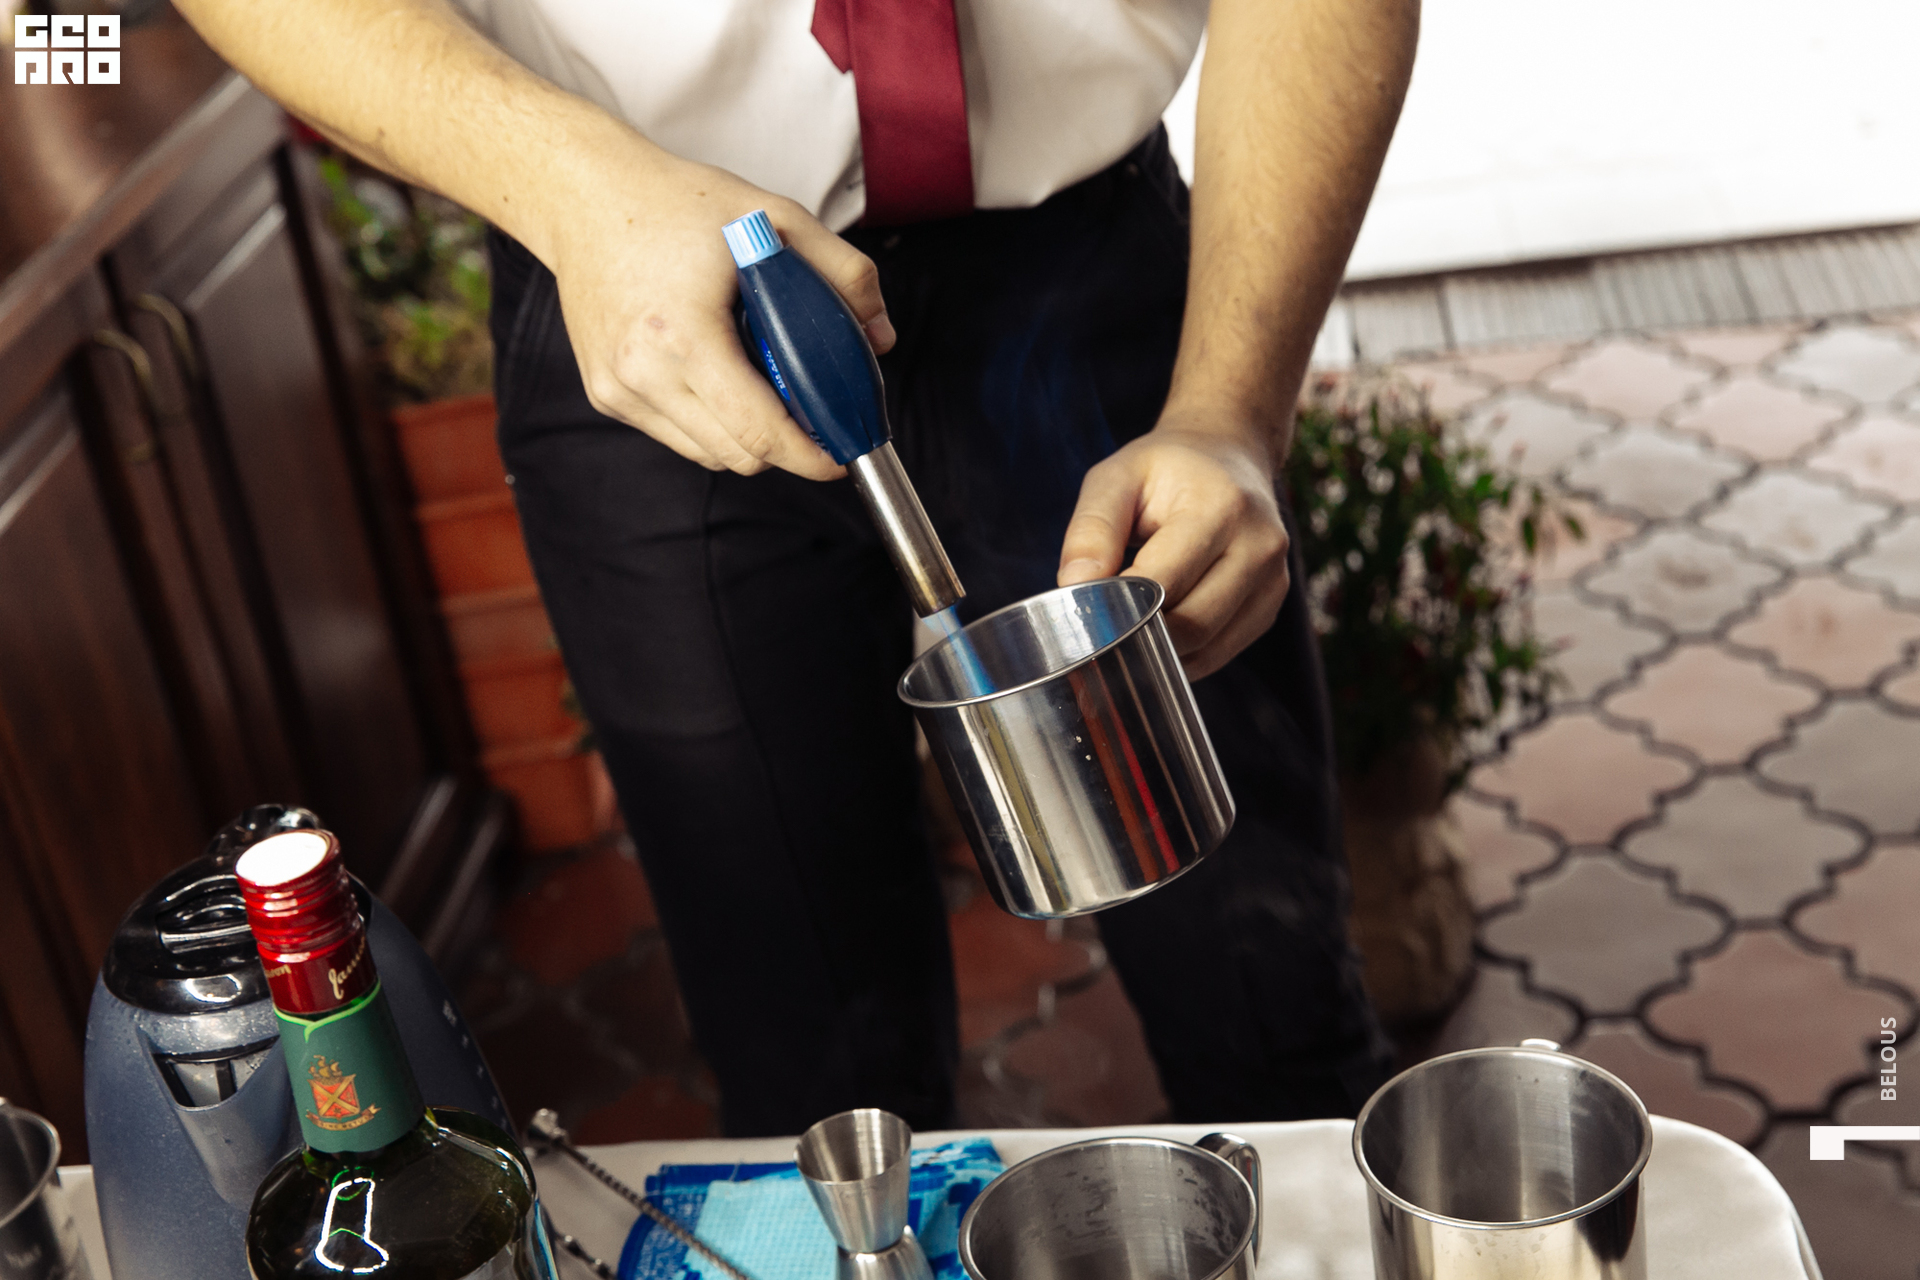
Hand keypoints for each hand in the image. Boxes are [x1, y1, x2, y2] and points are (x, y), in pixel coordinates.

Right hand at [546, 144, 894, 478]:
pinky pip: (676, 434)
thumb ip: (842, 274)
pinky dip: (710, 421)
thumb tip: (880, 337)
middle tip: (812, 414)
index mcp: (683, 336)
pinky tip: (720, 375)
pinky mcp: (606, 394)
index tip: (840, 457)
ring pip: (707, 453)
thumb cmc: (674, 203)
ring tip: (764, 385)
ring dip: (747, 437)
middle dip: (785, 447)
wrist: (584, 196)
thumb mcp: (774, 218)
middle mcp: (641, 373)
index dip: (809, 457)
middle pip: (737, 455)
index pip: (758, 432)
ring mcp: (617, 389)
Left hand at [1057, 412, 1289, 679]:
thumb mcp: (1117, 478)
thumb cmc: (1167, 468)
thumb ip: (1092, 531)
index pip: (1161, 583)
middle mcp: (1258, 545)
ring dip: (1161, 649)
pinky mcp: (1271, 603)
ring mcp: (1274, 579)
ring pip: (1207, 646)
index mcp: (1221, 506)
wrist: (1229, 454)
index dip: (1118, 605)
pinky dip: (1185, 653)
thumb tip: (1075, 588)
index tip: (1087, 607)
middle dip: (1139, 634)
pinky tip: (1162, 629)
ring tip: (1132, 621)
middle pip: (1190, 624)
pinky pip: (1222, 650)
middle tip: (1105, 622)